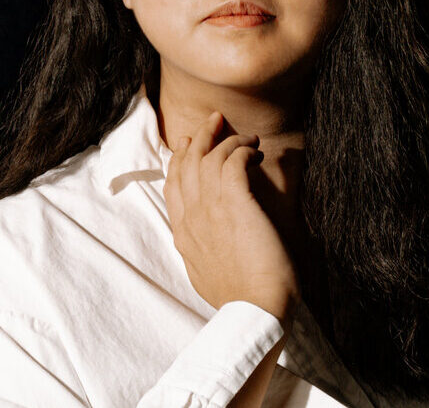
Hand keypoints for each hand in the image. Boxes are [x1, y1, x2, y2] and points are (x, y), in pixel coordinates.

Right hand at [164, 111, 300, 322]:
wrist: (254, 309)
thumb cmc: (238, 295)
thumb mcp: (202, 271)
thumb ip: (196, 246)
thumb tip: (200, 233)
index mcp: (183, 232)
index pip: (173, 184)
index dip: (179, 158)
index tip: (189, 142)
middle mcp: (192, 216)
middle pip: (187, 163)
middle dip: (200, 136)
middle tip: (215, 120)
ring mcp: (211, 208)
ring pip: (209, 157)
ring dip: (229, 141)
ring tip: (247, 139)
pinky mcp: (235, 203)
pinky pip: (233, 162)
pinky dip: (243, 151)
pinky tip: (255, 153)